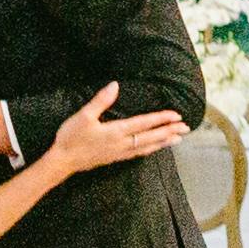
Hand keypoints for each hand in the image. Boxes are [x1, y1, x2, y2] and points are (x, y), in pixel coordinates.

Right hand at [48, 82, 186, 174]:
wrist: (62, 162)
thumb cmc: (71, 138)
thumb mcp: (83, 116)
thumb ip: (100, 101)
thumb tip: (114, 85)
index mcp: (116, 132)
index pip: (144, 124)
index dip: (161, 119)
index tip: (176, 115)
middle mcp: (121, 144)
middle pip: (151, 137)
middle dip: (169, 131)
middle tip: (186, 128)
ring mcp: (119, 153)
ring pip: (147, 147)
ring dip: (163, 142)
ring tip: (177, 139)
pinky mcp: (115, 158)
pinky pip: (138, 154)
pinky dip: (150, 150)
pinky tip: (154, 148)